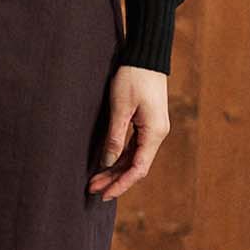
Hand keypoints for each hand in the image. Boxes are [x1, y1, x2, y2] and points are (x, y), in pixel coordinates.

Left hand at [87, 65, 169, 201]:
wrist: (146, 55)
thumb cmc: (133, 77)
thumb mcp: (120, 107)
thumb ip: (115, 136)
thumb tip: (107, 161)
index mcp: (154, 133)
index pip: (138, 169)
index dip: (121, 184)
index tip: (104, 194)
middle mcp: (157, 134)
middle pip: (135, 166)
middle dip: (114, 179)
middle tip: (92, 189)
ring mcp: (153, 129)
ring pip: (134, 157)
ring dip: (115, 169)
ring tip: (95, 179)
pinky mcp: (147, 123)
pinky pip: (134, 146)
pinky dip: (120, 157)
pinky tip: (107, 163)